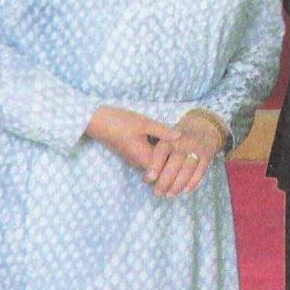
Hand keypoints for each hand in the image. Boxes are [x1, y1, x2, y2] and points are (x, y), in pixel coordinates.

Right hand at [84, 107, 217, 199]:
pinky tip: (165, 143)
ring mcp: (134, 159)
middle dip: (175, 163)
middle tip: (191, 155)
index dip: (180, 164)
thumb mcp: (143, 123)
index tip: (193, 157)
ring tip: (182, 149)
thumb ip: (162, 131)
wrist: (96, 121)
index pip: (167, 167)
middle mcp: (139, 162)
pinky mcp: (131, 153)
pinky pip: (149, 158)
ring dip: (167, 159)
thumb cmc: (118, 121)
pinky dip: (159, 154)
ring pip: (156, 164)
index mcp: (144, 157)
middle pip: (162, 169)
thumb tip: (181, 135)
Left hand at [148, 109, 225, 199]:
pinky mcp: (207, 156)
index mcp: (171, 138)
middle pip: (175, 164)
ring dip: (178, 185)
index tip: (148, 179)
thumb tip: (146, 174)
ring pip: (187, 170)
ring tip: (169, 195)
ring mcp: (197, 149)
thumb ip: (156, 153)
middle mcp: (184, 143)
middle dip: (165, 181)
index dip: (154, 166)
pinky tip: (184, 191)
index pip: (161, 152)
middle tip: (157, 193)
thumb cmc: (179, 136)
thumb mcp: (166, 137)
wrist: (205, 126)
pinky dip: (193, 183)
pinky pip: (200, 172)